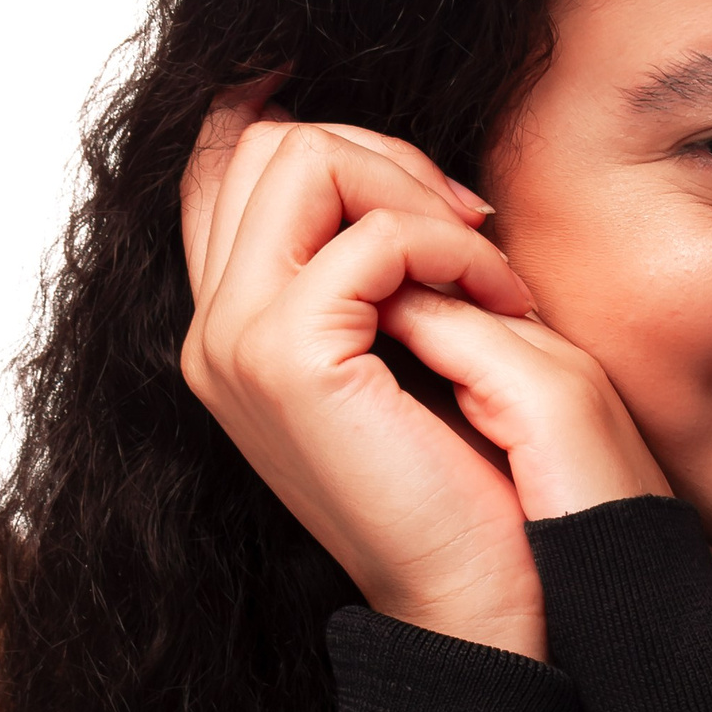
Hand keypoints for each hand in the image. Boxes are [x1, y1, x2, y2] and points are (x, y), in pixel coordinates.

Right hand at [180, 81, 668, 656]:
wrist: (475, 590)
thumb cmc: (461, 477)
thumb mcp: (403, 343)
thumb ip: (367, 262)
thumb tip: (375, 157)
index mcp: (232, 325)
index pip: (226, 164)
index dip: (311, 122)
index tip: (418, 167)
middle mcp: (214, 329)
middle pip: (267, 142)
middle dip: (384, 157)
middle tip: (470, 226)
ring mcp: (235, 341)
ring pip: (302, 157)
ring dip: (415, 194)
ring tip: (484, 266)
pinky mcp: (287, 357)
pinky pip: (370, 234)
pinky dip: (450, 246)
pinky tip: (497, 301)